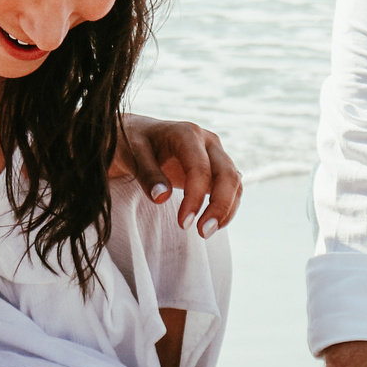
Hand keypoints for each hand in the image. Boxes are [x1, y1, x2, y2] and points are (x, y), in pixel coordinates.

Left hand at [116, 111, 242, 236]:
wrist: (140, 135)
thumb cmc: (133, 144)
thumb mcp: (132, 156)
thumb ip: (147, 175)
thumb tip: (162, 198)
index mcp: (187, 134)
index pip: (200, 168)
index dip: (195, 198)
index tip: (182, 224)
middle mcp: (207, 141)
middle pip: (227, 174)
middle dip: (220, 206)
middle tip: (203, 233)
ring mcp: (216, 154)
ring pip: (234, 182)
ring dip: (226, 210)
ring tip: (206, 233)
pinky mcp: (218, 168)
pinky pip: (232, 188)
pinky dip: (226, 207)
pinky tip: (211, 224)